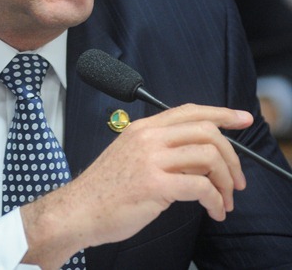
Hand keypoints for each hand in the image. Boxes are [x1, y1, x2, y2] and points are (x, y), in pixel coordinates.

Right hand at [20, 103, 252, 268]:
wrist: (79, 209)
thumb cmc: (106, 188)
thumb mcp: (134, 156)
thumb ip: (165, 151)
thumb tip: (201, 158)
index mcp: (144, 127)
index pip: (190, 111)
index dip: (221, 113)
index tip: (242, 119)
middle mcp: (148, 136)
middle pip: (206, 131)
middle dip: (232, 156)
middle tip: (236, 180)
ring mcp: (150, 158)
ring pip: (208, 156)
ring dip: (225, 181)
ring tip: (225, 200)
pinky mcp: (153, 184)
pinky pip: (200, 187)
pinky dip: (216, 201)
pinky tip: (214, 211)